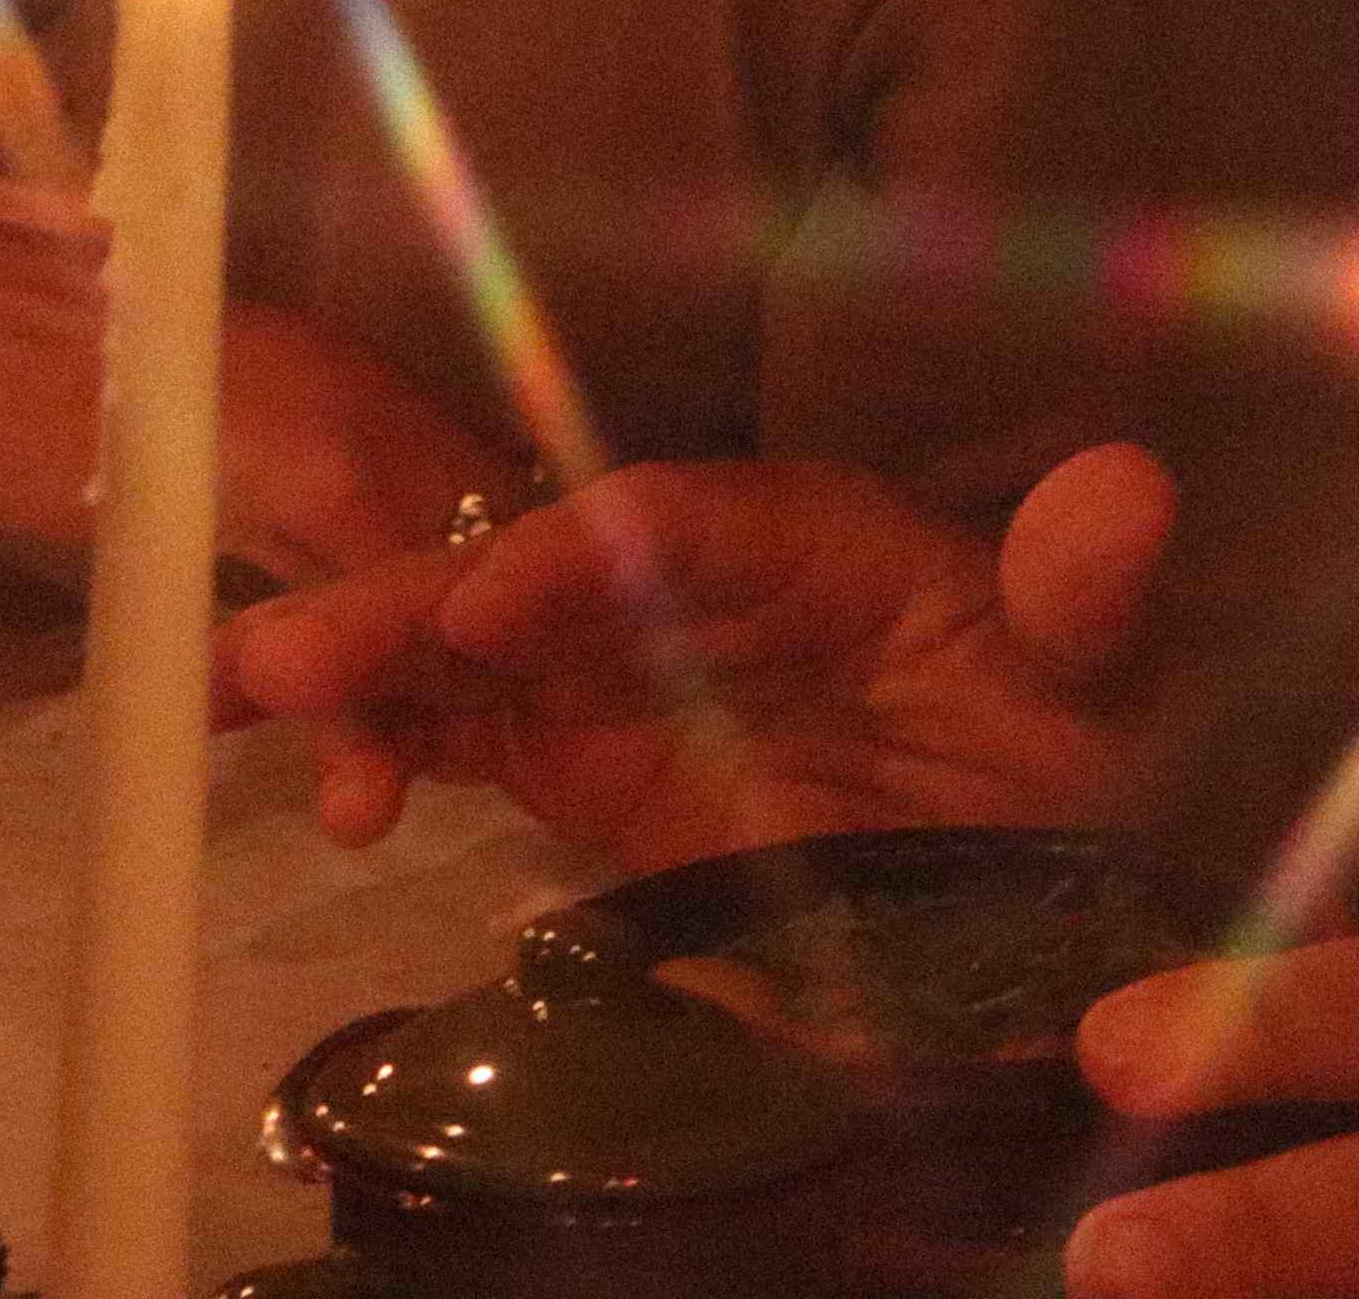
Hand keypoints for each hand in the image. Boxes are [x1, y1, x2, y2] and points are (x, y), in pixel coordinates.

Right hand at [224, 443, 1164, 872]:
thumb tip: (1129, 491)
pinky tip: (305, 769)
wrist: (1068, 868)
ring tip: (229, 689)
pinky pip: (467, 735)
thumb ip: (1091, 592)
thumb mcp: (1105, 669)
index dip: (568, 558)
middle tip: (288, 647)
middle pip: (531, 576)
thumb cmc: (1086, 736)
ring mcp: (627, 674)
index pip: (661, 524)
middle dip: (407, 604)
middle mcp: (689, 588)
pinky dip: (382, 740)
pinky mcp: (588, 762)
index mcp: (800, 534)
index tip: (491, 607)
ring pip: (467, 649)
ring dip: (356, 663)